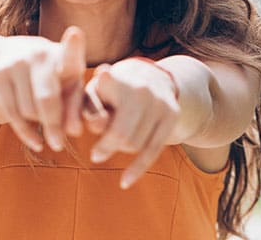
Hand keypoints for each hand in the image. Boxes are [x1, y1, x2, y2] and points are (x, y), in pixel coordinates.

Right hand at [0, 26, 86, 151]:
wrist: (5, 60)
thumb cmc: (51, 78)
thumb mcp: (68, 88)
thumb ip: (77, 108)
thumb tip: (74, 131)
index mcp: (63, 55)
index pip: (69, 53)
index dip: (73, 45)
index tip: (75, 34)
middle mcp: (39, 54)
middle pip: (47, 99)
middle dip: (54, 126)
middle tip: (59, 145)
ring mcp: (16, 63)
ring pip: (30, 111)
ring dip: (39, 123)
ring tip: (44, 119)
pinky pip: (14, 115)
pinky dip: (26, 133)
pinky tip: (36, 142)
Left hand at [85, 58, 180, 188]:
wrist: (152, 77)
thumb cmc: (111, 89)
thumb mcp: (93, 92)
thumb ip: (88, 108)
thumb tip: (95, 125)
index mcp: (117, 79)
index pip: (103, 112)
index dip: (95, 124)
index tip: (90, 134)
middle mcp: (141, 88)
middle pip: (121, 135)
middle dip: (106, 147)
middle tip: (96, 154)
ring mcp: (160, 102)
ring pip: (135, 145)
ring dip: (121, 150)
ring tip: (113, 144)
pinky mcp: (172, 115)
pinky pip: (154, 149)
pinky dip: (138, 169)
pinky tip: (124, 182)